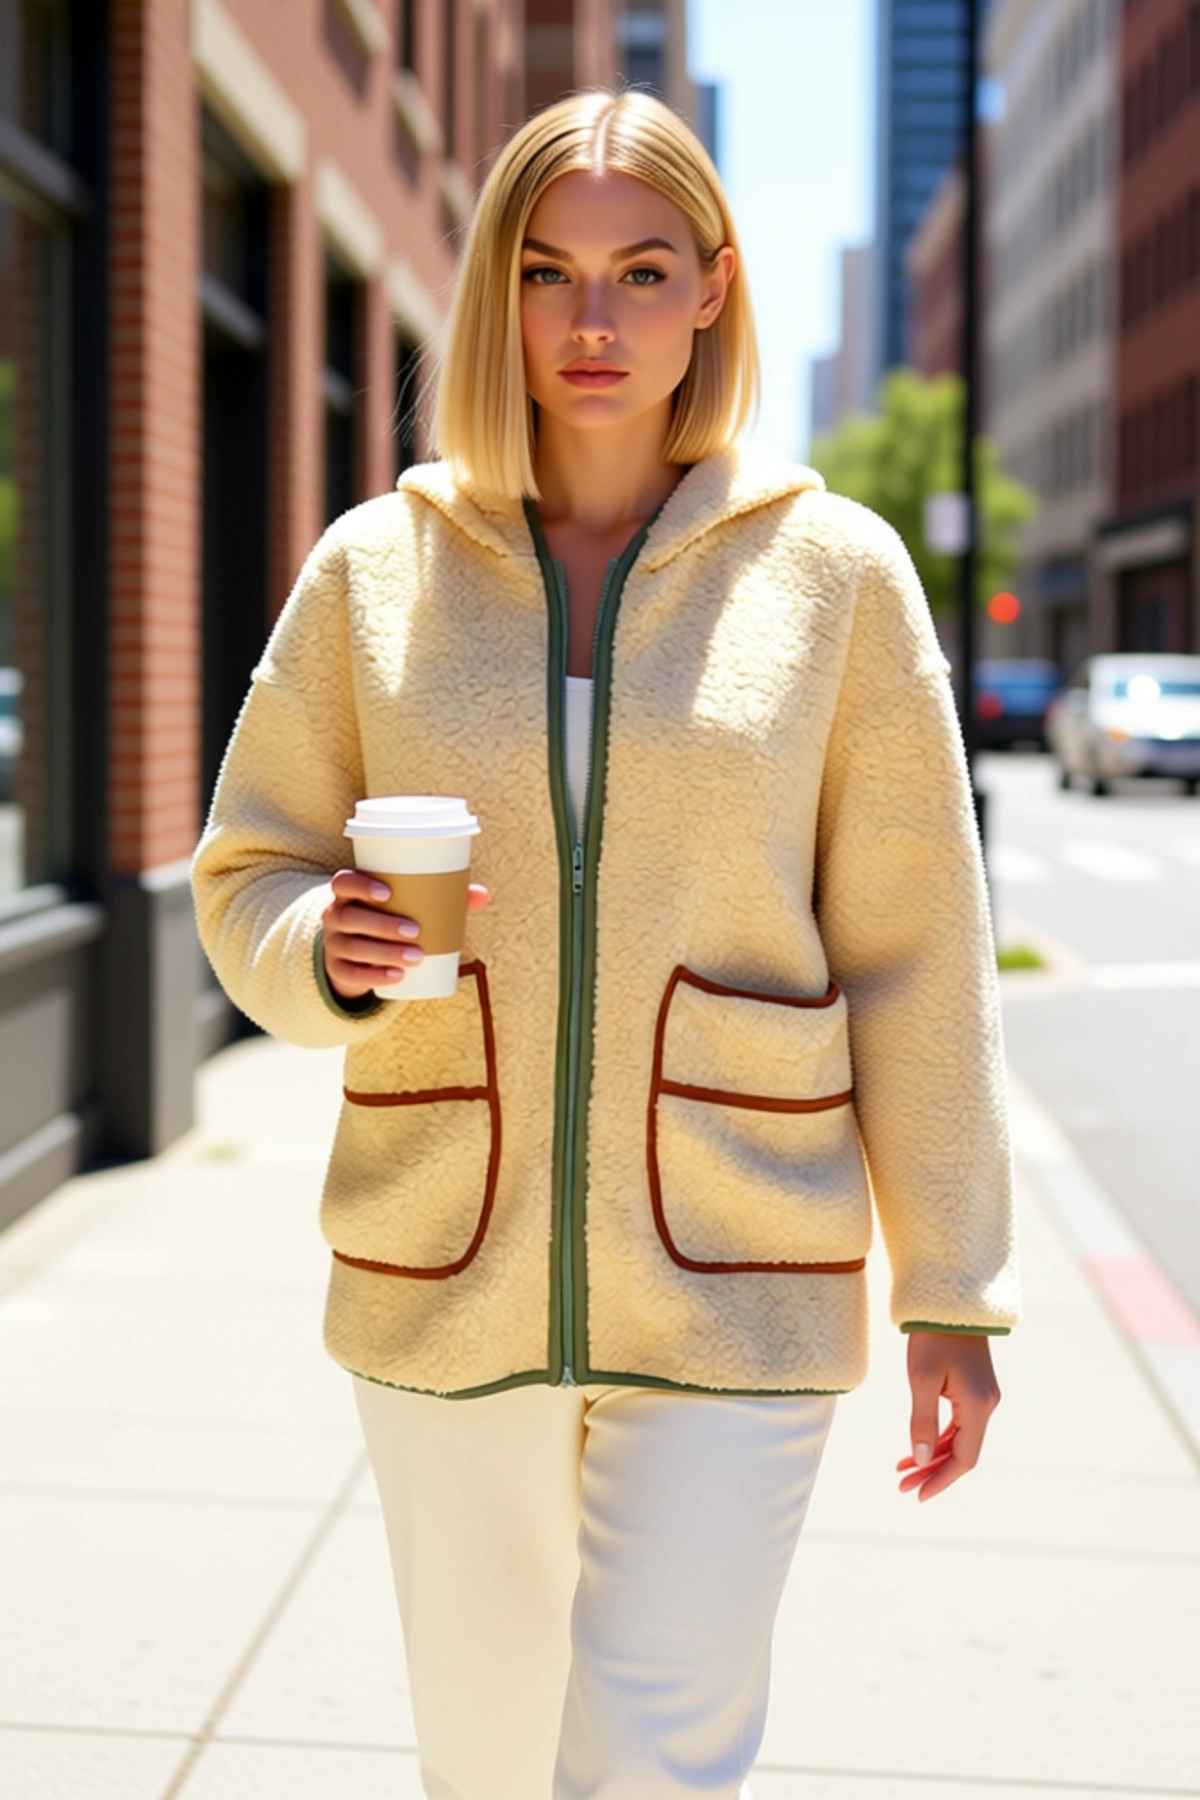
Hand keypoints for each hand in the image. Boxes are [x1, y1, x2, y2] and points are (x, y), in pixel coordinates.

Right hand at [321, 869, 489, 1000]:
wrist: (357, 953)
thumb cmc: (388, 916)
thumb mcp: (405, 904)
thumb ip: (442, 896)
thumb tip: (482, 895)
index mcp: (349, 893)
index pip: (342, 882)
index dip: (360, 885)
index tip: (387, 894)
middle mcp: (335, 916)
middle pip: (350, 917)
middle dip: (382, 925)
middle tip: (415, 931)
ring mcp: (333, 944)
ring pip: (352, 948)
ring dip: (384, 953)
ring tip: (416, 957)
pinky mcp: (338, 970)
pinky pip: (351, 974)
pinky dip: (375, 976)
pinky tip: (397, 977)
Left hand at [896, 1330, 999, 1501]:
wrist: (949, 1300)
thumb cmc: (932, 1337)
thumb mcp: (922, 1379)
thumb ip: (922, 1421)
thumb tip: (919, 1460)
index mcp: (978, 1405)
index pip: (963, 1458)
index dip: (941, 1480)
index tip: (917, 1495)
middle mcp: (987, 1405)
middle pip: (961, 1452)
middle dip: (932, 1471)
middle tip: (902, 1486)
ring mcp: (982, 1397)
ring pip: (958, 1439)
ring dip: (932, 1456)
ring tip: (902, 1470)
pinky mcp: (973, 1388)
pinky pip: (957, 1423)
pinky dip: (937, 1438)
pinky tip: (915, 1447)